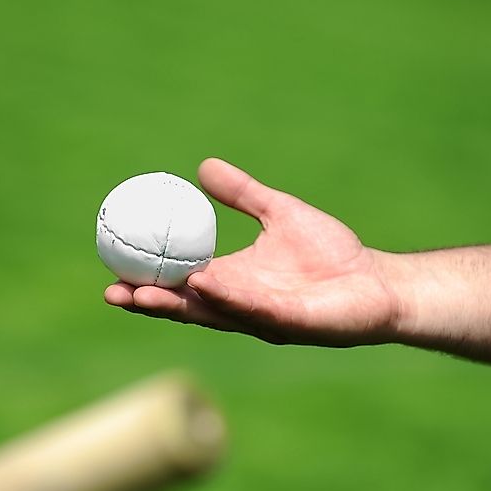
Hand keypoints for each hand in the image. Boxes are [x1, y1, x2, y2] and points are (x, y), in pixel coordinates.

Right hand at [103, 158, 400, 345]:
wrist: (378, 279)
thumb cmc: (332, 253)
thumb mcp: (278, 212)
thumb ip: (243, 194)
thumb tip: (203, 167)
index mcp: (233, 282)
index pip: (182, 284)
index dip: (148, 281)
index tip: (112, 270)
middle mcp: (241, 305)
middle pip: (186, 306)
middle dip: (149, 302)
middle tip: (113, 292)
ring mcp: (264, 318)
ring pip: (214, 312)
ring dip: (180, 303)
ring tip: (145, 291)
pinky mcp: (292, 323)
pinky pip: (256, 310)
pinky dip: (230, 298)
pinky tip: (206, 283)